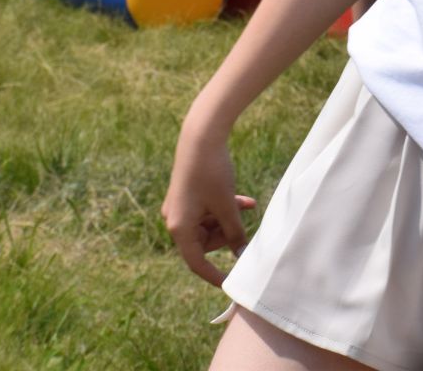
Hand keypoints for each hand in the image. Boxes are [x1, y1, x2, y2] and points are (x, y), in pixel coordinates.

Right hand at [162, 128, 255, 286]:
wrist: (201, 137)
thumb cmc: (212, 173)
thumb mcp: (227, 207)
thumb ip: (235, 233)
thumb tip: (241, 255)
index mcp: (179, 228)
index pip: (196, 262)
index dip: (214, 275)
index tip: (230, 285)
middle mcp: (175, 219)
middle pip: (204, 242)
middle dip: (226, 235)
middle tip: (242, 225)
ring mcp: (180, 207)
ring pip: (209, 225)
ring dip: (228, 219)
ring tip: (247, 205)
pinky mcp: (188, 195)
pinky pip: (207, 211)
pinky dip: (224, 208)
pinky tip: (244, 200)